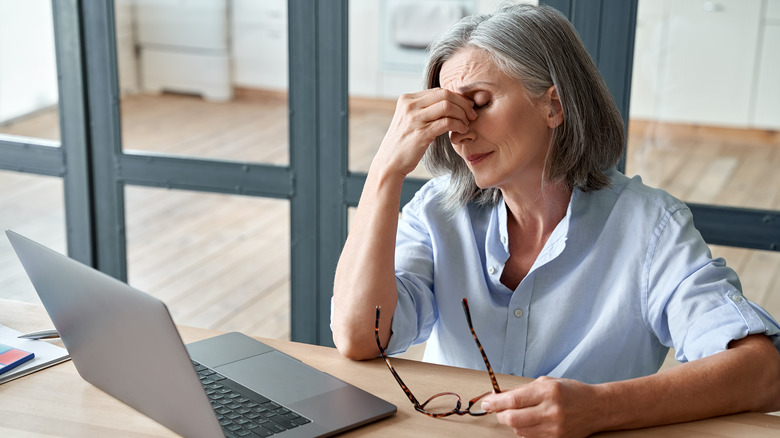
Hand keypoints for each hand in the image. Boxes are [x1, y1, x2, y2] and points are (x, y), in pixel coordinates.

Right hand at [373, 88, 476, 176]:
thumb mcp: (410, 119)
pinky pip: (447, 122)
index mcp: (407, 99)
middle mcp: (409, 106)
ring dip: (462, 114)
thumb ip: (424, 108)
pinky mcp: (421, 133)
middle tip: (471, 114)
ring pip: (447, 106)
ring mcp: (414, 119)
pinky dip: (459, 125)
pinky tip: (462, 130)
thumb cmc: (404, 142)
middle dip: (463, 103)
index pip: (438, 91)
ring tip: (467, 123)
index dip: (456, 97)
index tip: (466, 107)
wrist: (390, 162)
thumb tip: (449, 101)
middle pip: (445, 95)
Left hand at [481, 376, 605, 437]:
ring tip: (516, 413)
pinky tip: (527, 422)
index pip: (514, 399)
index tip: (487, 402)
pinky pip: (530, 437)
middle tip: (498, 409)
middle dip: (501, 414)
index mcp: (548, 392)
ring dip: (512, 422)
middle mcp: (551, 410)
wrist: (597, 408)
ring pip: (519, 430)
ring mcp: (555, 428)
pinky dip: (523, 430)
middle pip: (513, 418)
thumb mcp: (547, 382)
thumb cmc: (572, 392)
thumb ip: (522, 390)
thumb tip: (499, 396)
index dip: (495, 402)